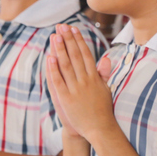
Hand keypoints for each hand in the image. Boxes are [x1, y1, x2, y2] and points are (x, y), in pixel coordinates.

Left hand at [45, 23, 115, 141]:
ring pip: (66, 65)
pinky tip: (50, 57)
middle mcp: (85, 81)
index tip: (74, 29)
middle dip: (68, 40)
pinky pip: (58, 81)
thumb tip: (105, 58)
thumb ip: (104, 73)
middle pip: (75, 56)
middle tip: (62, 26)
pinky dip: (53, 69)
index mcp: (95, 78)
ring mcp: (75, 89)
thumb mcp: (106, 89)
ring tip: (55, 36)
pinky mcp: (66, 99)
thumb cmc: (103, 110)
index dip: (79, 41)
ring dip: (60, 49)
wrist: (99, 129)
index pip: (85, 54)